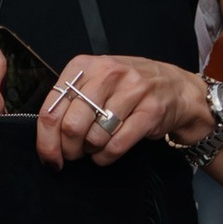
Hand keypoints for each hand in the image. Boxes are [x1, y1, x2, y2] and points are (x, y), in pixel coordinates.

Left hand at [37, 53, 199, 167]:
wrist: (176, 88)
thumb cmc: (128, 87)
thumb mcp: (95, 82)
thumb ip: (69, 101)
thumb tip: (46, 137)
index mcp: (85, 66)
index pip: (52, 108)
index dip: (46, 141)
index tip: (49, 158)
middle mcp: (107, 74)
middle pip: (71, 126)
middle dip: (69, 150)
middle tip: (74, 154)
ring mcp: (132, 91)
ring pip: (94, 137)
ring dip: (91, 151)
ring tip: (97, 145)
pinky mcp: (150, 111)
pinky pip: (116, 146)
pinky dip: (106, 157)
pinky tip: (107, 152)